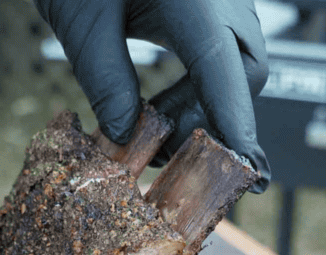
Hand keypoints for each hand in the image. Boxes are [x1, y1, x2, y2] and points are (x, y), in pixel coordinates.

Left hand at [35, 0, 270, 189]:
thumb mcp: (79, 18)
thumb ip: (105, 79)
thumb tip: (126, 134)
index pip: (225, 67)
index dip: (235, 123)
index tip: (244, 166)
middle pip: (246, 71)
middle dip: (214, 118)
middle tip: (168, 147)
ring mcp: (223, 0)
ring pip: (238, 68)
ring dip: (205, 108)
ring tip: (158, 127)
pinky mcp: (214, 7)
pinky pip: (224, 56)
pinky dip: (199, 89)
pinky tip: (166, 106)